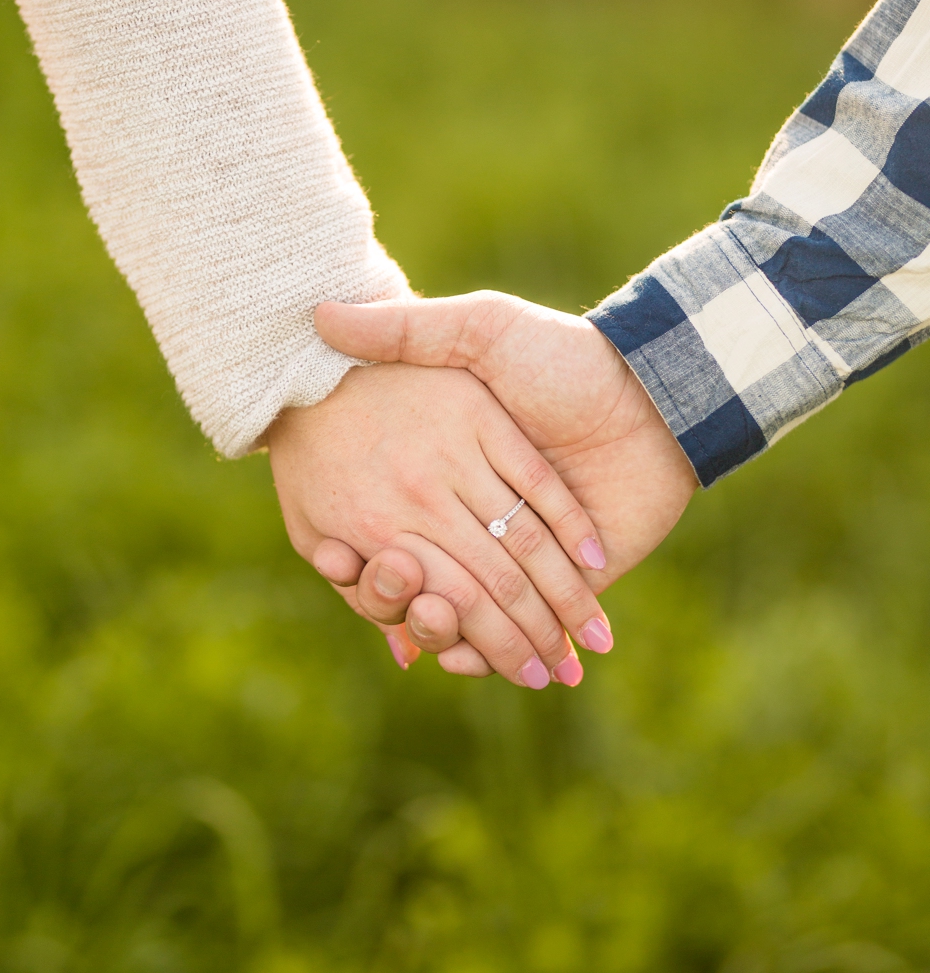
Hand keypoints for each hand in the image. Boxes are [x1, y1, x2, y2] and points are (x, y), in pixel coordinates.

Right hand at [314, 291, 698, 667]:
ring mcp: (516, 556)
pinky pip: (512, 632)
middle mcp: (470, 519)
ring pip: (458, 616)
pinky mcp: (563, 585)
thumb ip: (405, 329)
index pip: (379, 529)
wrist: (651, 392)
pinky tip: (463, 658)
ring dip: (439, 633)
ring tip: (432, 623)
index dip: (350, 552)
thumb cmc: (560, 356)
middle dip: (393, 601)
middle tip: (389, 588)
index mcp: (440, 473)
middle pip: (414, 582)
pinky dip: (485, 653)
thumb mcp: (478, 329)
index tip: (330, 557)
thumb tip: (322, 314)